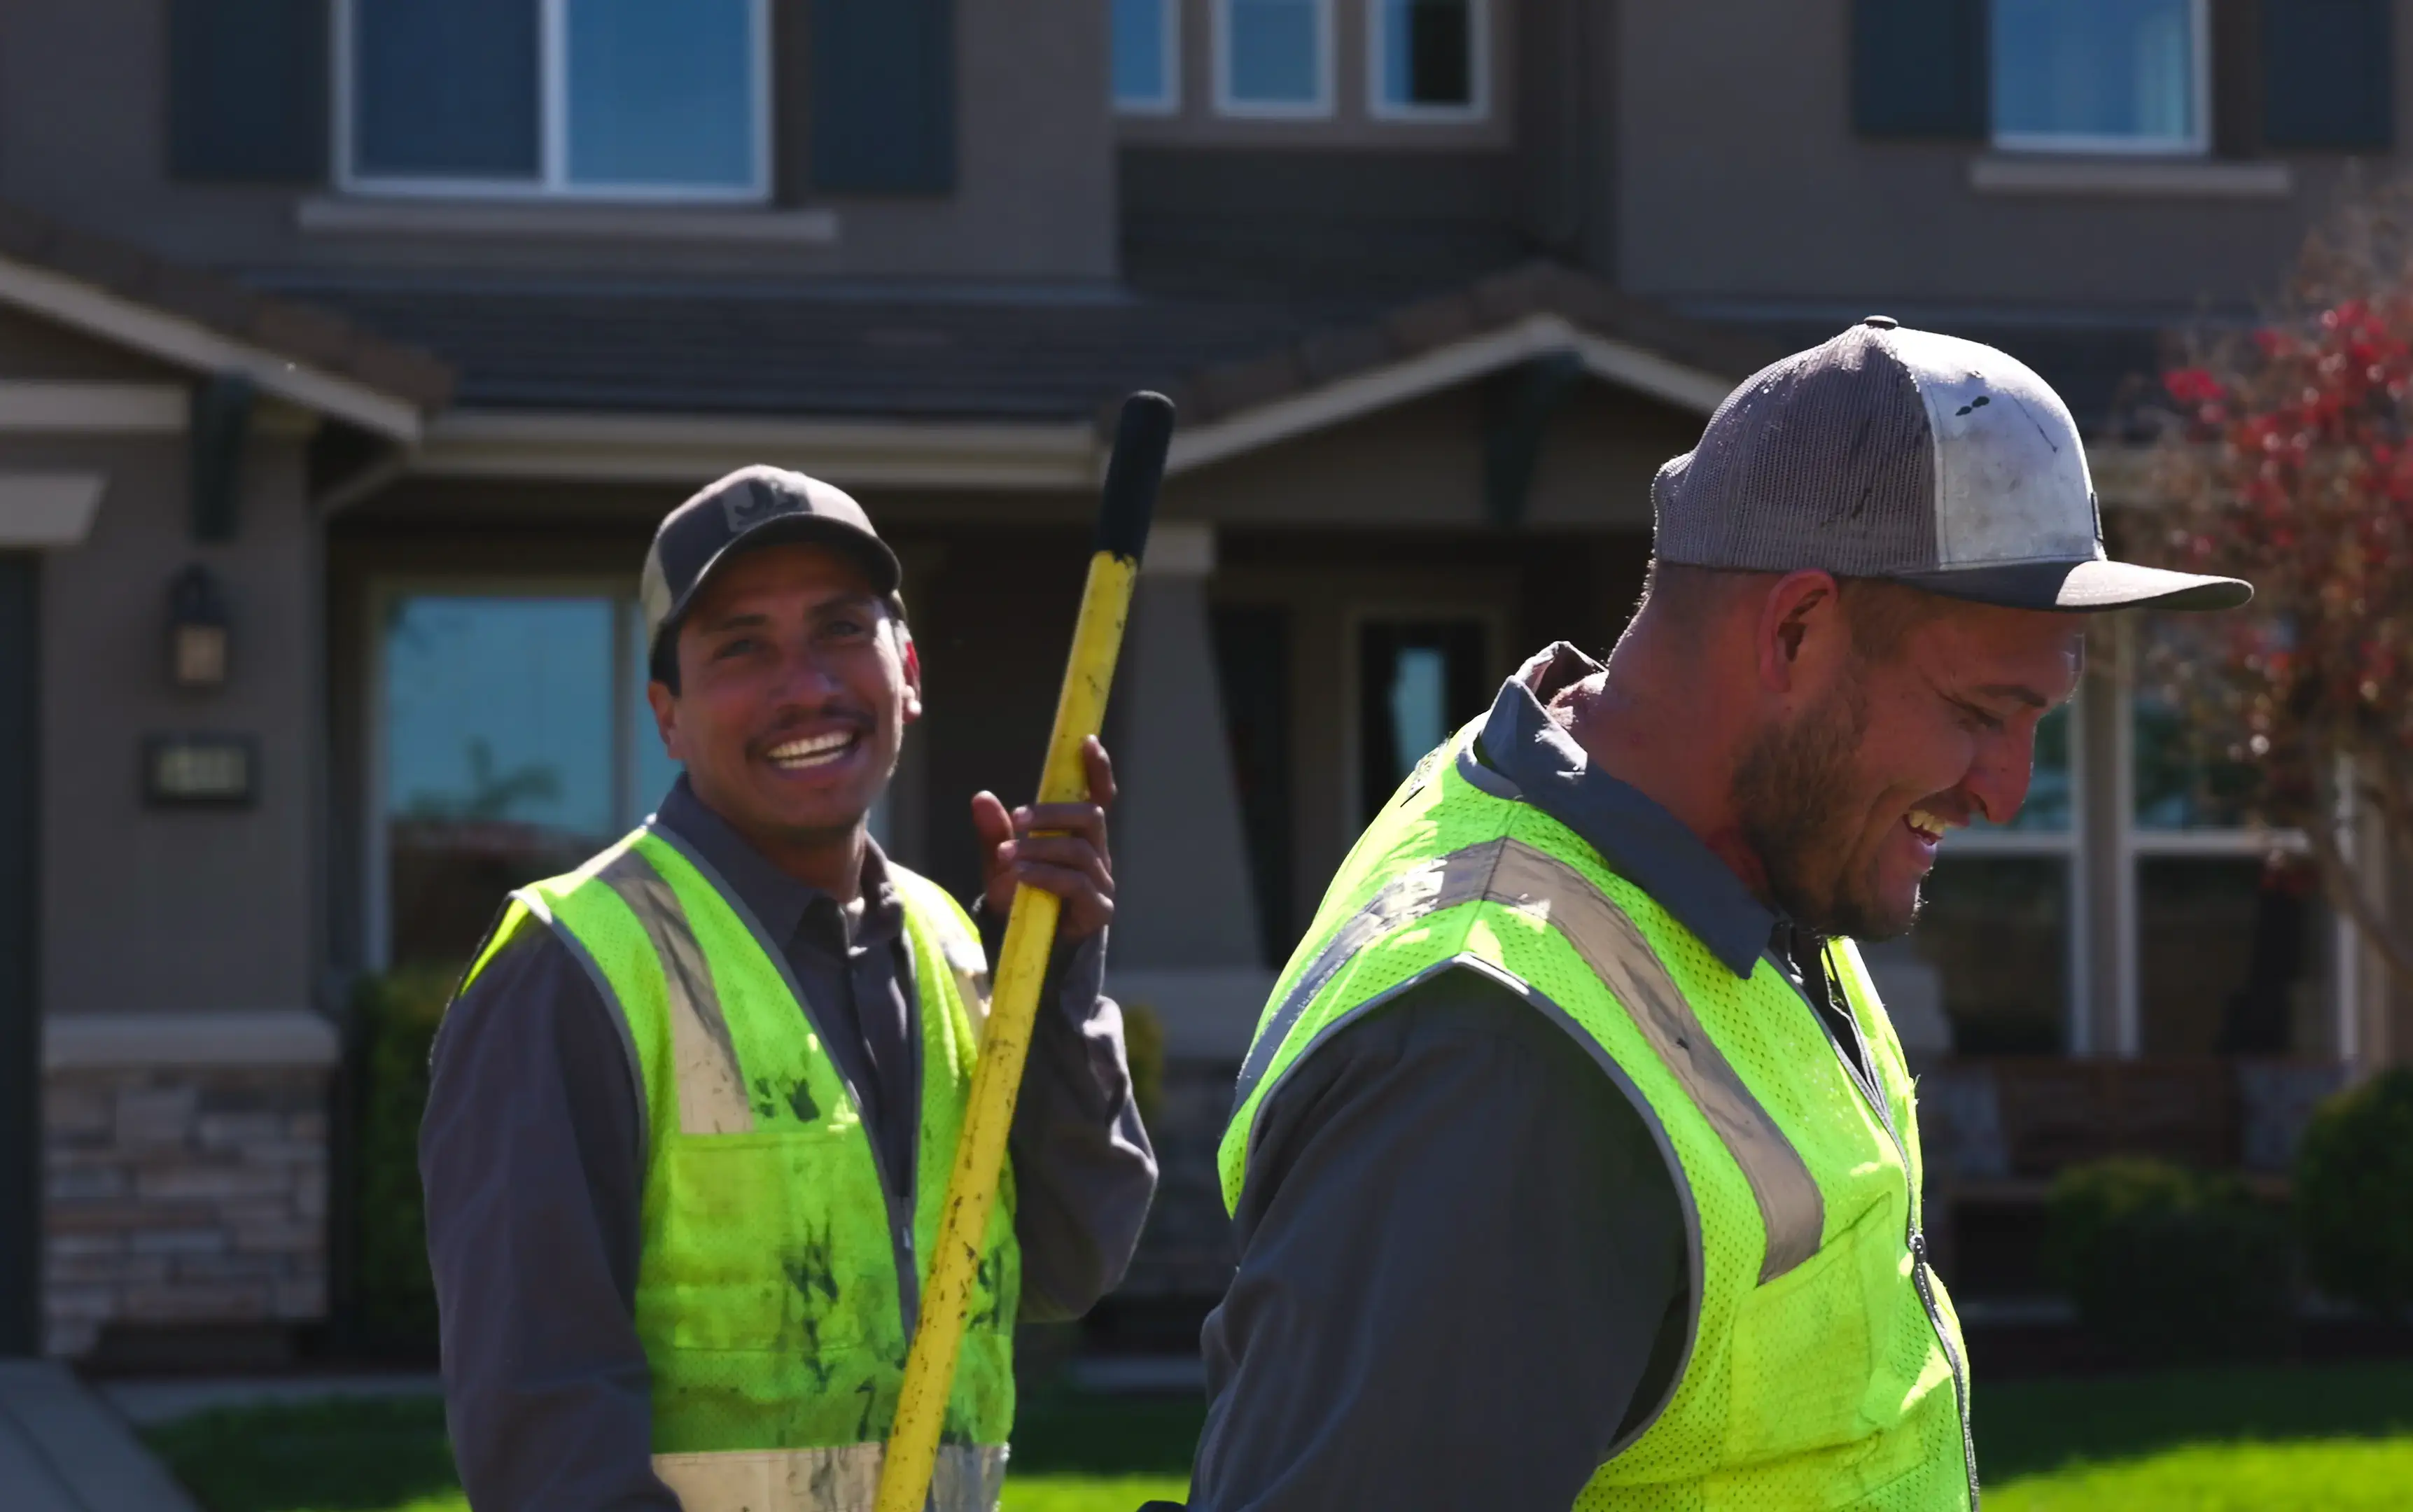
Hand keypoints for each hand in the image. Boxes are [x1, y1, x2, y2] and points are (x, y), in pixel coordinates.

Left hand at [972, 736, 1117, 942]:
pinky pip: (1077, 884)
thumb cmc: (1022, 896)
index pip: (1098, 797)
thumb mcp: (1002, 861)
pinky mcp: (1098, 910)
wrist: (1028, 947)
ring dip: (1041, 847)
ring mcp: (1101, 882)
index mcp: (1081, 835)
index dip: (1097, 770)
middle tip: (1017, 819)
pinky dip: (1046, 875)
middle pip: (1091, 817)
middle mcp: (1098, 854)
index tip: (1087, 743)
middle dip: (1053, 814)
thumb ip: (995, 832)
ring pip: (1081, 851)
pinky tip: (1021, 875)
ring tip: (1007, 856)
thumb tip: (981, 797)